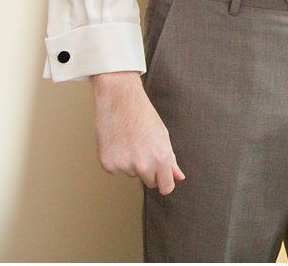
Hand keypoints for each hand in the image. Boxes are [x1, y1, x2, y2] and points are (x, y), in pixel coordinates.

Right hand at [92, 71, 184, 193]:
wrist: (120, 100)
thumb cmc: (143, 115)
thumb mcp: (163, 136)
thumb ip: (171, 160)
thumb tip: (179, 177)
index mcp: (161, 158)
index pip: (166, 187)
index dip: (165, 182)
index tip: (163, 179)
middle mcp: (143, 165)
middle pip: (149, 182)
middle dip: (149, 171)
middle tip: (144, 148)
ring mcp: (124, 166)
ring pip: (132, 173)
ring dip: (132, 162)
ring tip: (130, 140)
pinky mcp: (108, 165)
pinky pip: (116, 169)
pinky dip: (117, 159)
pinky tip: (118, 142)